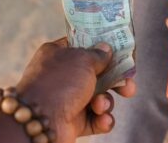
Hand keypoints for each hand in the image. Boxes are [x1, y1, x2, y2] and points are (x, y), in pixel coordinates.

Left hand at [16, 38, 135, 142]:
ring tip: (100, 105)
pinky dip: (102, 120)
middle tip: (129, 85)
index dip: (102, 47)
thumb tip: (106, 48)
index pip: (83, 45)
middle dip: (115, 81)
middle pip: (98, 74)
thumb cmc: (60, 82)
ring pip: (99, 97)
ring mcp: (68, 99)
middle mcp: (63, 76)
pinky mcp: (74, 121)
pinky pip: (96, 119)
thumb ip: (99, 54)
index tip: (120, 51)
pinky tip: (101, 119)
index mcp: (59, 54)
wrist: (39, 122)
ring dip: (105, 102)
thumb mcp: (83, 60)